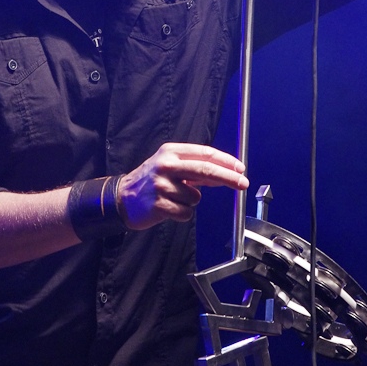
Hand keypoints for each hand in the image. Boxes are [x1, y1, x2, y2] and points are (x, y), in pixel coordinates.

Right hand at [117, 142, 247, 230]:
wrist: (122, 198)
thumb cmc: (151, 180)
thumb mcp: (171, 166)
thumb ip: (196, 169)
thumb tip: (226, 173)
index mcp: (170, 151)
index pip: (204, 153)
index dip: (226, 161)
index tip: (240, 169)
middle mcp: (165, 165)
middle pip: (205, 170)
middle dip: (228, 178)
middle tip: (243, 184)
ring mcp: (161, 185)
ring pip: (195, 197)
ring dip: (190, 202)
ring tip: (173, 199)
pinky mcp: (158, 205)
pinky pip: (186, 213)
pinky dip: (182, 213)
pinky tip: (168, 208)